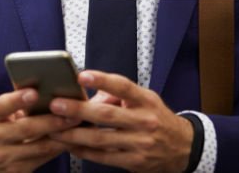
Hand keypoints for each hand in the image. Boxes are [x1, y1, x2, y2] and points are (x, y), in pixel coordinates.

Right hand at [0, 88, 79, 172]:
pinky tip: (68, 141)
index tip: (34, 92)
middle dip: (52, 121)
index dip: (18, 99)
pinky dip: (56, 149)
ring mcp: (3, 157)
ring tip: (77, 126)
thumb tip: (45, 93)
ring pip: (39, 147)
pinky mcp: (15, 172)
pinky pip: (42, 160)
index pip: (2, 106)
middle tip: (72, 113)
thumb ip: (15, 104)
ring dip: (61, 137)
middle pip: (26, 129)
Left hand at [48, 70, 193, 172]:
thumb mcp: (146, 100)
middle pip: (106, 115)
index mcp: (146, 101)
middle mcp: (145, 122)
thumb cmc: (156, 118)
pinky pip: (104, 157)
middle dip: (78, 110)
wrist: (184, 148)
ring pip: (101, 139)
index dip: (102, 80)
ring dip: (74, 134)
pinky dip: (84, 151)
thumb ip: (119, 96)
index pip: (123, 87)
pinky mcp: (134, 162)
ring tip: (54, 128)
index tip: (82, 76)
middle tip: (55, 105)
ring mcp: (140, 144)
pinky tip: (69, 145)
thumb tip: (89, 96)